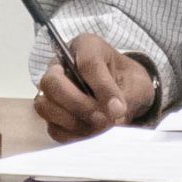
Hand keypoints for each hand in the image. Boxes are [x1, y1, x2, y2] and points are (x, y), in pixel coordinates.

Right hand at [33, 34, 155, 142]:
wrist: (126, 93)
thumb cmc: (130, 81)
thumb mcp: (136, 83)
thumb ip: (126, 96)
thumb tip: (113, 116)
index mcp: (87, 46)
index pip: (87, 63)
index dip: (102, 88)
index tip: (119, 108)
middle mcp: (62, 65)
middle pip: (52, 82)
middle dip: (79, 105)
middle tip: (104, 120)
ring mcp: (52, 90)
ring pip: (45, 106)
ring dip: (73, 121)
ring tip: (100, 128)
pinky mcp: (52, 114)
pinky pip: (52, 128)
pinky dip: (72, 135)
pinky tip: (92, 134)